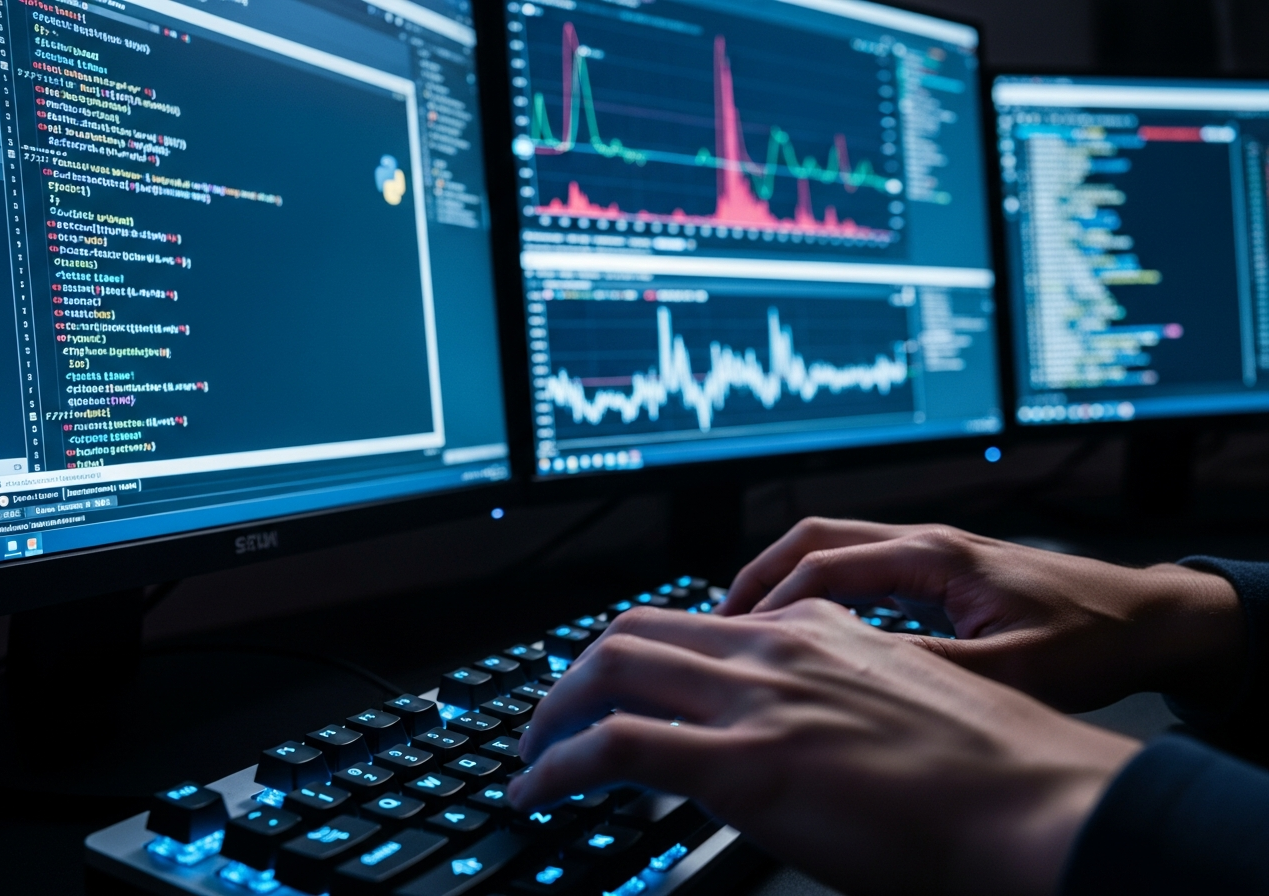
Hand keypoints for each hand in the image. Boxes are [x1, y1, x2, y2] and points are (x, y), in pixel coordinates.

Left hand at [509, 601, 1139, 895]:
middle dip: (577, 670)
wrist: (1039, 802)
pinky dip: (557, 765)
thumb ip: (841, 702)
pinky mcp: (743, 762)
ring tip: (531, 752)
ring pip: (612, 669)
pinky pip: (614, 746)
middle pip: (637, 629)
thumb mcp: (906, 704)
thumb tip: (803, 740)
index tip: (616, 681)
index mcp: (818, 628)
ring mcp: (756, 697)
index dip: (642, 650)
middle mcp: (777, 645)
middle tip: (551, 710)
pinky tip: (536, 790)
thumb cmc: (993, 770)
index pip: (699, 620)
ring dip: (553, 711)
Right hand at [720, 519, 1243, 711]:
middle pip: (814, 537)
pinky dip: (818, 587)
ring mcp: (930, 548)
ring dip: (784, 578)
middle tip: (718, 621)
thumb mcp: (1014, 670)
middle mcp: (925, 540)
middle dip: (758, 576)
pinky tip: (808, 626)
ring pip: (833, 545)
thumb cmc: (1092, 638)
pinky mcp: (939, 567)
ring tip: (747, 623)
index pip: (826, 567)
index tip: (739, 641)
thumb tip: (857, 682)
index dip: (774, 605)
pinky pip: (859, 564)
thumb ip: (933, 673)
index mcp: (935, 554)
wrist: (1147, 617)